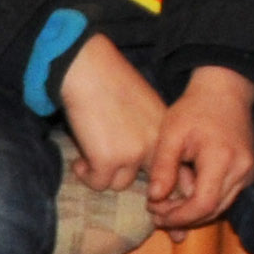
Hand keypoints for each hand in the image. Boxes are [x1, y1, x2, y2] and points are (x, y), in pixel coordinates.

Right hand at [59, 34, 164, 192]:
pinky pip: (97, 183)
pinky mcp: (107, 160)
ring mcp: (132, 155)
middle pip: (148, 180)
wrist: (87, 70)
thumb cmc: (108, 80)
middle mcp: (156, 146)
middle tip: (107, 166)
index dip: (156, 175)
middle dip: (127, 176)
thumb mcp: (142, 104)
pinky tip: (78, 163)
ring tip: (88, 161)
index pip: (174, 168)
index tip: (137, 175)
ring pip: (120, 184)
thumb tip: (135, 154)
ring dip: (103, 175)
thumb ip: (147, 130)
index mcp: (166, 131)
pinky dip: (86, 175)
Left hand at [146, 65, 253, 232]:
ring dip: (193, 214)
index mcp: (222, 159)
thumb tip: (154, 198)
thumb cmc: (193, 110)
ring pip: (220, 207)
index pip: (203, 204)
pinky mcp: (246, 173)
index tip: (154, 214)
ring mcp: (247, 173)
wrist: (223, 94)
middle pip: (213, 210)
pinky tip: (181, 199)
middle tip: (155, 214)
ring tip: (164, 209)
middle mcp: (241, 170)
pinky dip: (203, 203)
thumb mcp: (170, 134)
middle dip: (182, 218)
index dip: (179, 216)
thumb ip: (163, 167)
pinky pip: (225, 197)